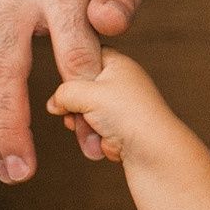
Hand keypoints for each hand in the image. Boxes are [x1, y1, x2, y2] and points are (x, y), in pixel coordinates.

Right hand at [44, 49, 178, 166]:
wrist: (155, 152)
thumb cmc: (129, 115)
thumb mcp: (87, 94)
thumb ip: (64, 92)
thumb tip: (54, 103)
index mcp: (118, 64)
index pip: (85, 56)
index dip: (71, 73)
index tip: (67, 87)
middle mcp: (121, 83)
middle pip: (81, 90)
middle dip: (76, 109)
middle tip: (80, 116)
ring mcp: (121, 107)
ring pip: (86, 114)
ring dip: (85, 128)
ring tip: (97, 133)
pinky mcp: (121, 129)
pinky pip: (96, 131)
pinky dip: (96, 140)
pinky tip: (106, 144)